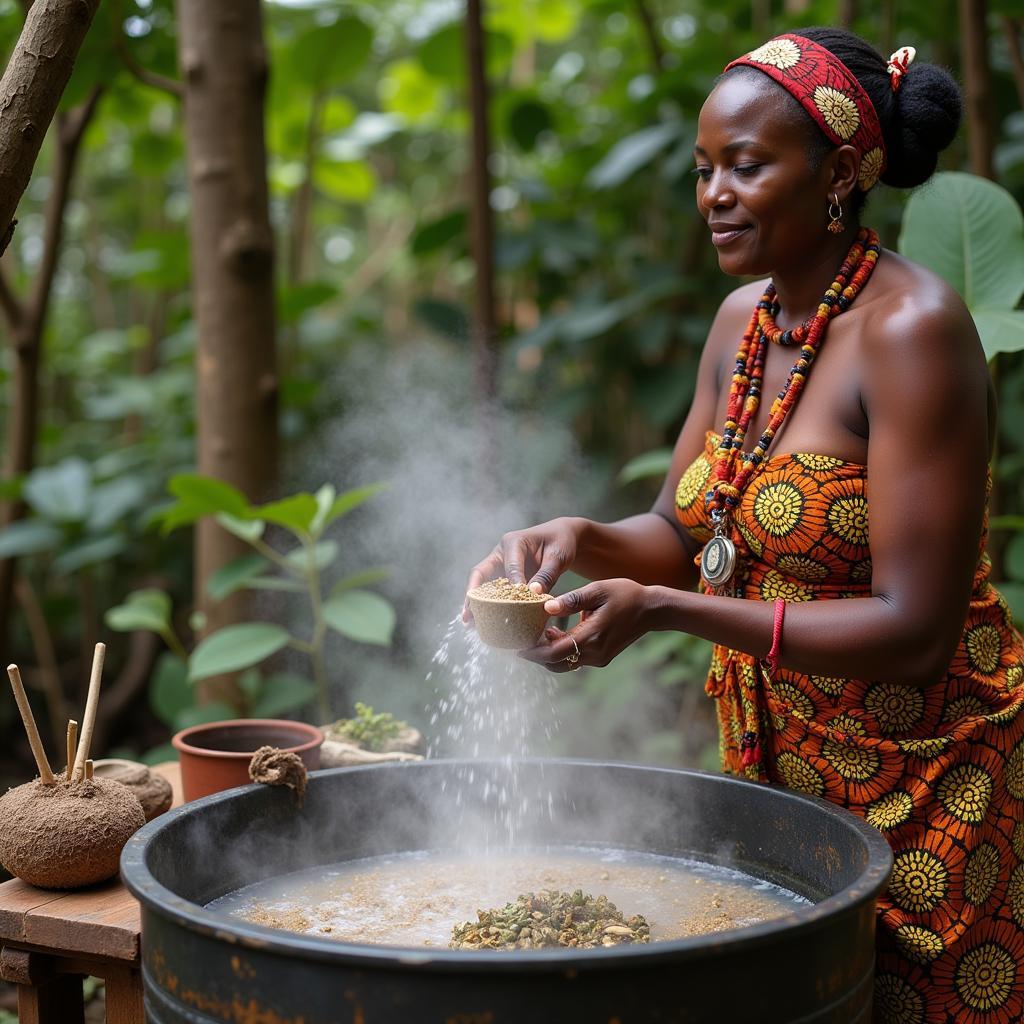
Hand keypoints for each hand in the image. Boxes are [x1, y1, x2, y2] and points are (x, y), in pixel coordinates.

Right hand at [463, 518, 581, 621]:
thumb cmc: (561, 543)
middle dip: (473, 594)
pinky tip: (486, 622)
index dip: (512, 583)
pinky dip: (489, 605)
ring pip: (483, 585)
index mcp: (513, 542)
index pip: (510, 565)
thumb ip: (546, 574)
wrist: (562, 538)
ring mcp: (500, 565)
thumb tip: (534, 593)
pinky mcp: (504, 577)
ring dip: (477, 603)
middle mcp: (501, 553)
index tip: (516, 601)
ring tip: (471, 624)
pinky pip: (493, 592)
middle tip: (468, 615)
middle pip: (481, 574)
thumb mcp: (558, 557)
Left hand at [518, 578, 654, 672]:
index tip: (516, 646)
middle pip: (556, 662)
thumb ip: (572, 600)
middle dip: (536, 654)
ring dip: (548, 652)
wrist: (652, 609)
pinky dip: (560, 650)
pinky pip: (574, 658)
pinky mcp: (601, 657)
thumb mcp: (598, 590)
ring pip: (564, 662)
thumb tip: (546, 607)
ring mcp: (599, 658)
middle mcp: (595, 653)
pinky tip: (553, 634)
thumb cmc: (626, 594)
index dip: (533, 652)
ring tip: (534, 634)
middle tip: (519, 641)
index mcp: (592, 636)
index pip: (554, 652)